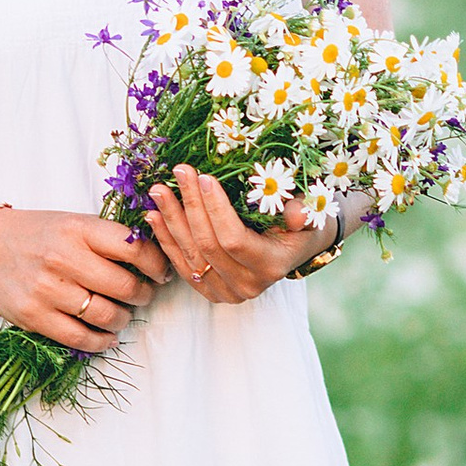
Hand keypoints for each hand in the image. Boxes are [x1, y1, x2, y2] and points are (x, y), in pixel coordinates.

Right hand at [0, 208, 170, 353]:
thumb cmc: (39, 234)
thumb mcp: (75, 223)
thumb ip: (109, 239)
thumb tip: (154, 260)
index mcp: (79, 229)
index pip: (134, 248)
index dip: (156, 264)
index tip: (160, 272)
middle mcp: (63, 258)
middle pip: (124, 286)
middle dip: (143, 294)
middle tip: (142, 295)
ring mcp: (47, 289)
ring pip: (106, 315)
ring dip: (123, 319)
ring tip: (122, 314)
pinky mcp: (34, 316)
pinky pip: (80, 338)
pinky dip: (101, 341)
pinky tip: (107, 336)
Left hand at [146, 165, 334, 305]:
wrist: (297, 247)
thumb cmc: (302, 224)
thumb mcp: (311, 213)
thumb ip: (302, 212)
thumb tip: (296, 215)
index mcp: (271, 266)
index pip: (234, 240)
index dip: (216, 209)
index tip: (205, 177)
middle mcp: (247, 285)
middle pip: (208, 245)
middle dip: (190, 206)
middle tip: (179, 172)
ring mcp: (226, 292)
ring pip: (190, 255)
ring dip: (171, 220)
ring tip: (159, 190)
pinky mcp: (210, 290)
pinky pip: (182, 265)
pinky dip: (166, 239)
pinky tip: (154, 216)